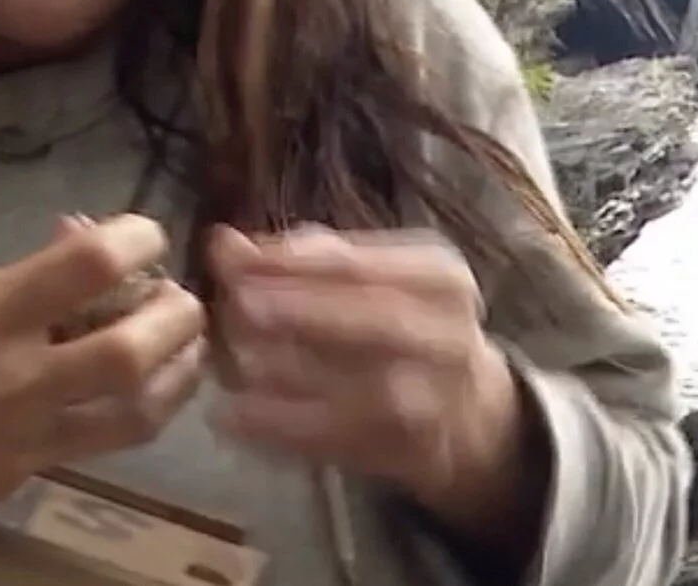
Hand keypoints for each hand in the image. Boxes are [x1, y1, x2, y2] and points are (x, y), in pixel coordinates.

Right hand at [0, 213, 208, 549]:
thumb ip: (6, 273)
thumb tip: (75, 246)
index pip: (88, 265)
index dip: (135, 239)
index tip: (144, 234)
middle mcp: (13, 378)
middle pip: (134, 350)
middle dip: (178, 316)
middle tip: (183, 298)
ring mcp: (23, 438)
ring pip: (138, 414)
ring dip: (178, 376)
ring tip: (187, 350)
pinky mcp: (22, 479)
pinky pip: (98, 444)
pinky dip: (132, 412)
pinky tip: (139, 392)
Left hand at [206, 225, 545, 538]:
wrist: (472, 413)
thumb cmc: (404, 326)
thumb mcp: (373, 278)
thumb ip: (301, 260)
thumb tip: (225, 243)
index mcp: (438, 278)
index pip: (362, 262)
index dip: (293, 260)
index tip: (230, 256)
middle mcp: (449, 336)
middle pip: (378, 320)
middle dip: (304, 310)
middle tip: (239, 304)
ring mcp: (440, 400)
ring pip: (368, 388)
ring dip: (294, 374)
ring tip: (232, 362)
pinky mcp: (417, 454)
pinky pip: (347, 444)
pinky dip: (287, 431)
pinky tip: (235, 417)